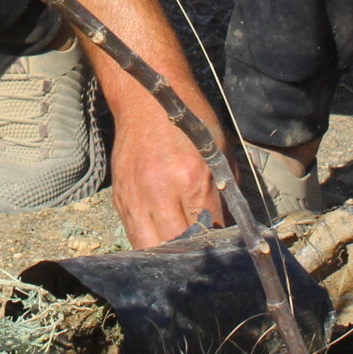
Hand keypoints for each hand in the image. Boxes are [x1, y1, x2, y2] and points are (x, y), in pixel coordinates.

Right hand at [110, 103, 223, 248]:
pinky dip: (148, 242)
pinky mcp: (120, 197)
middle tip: (203, 252)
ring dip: (166, 254)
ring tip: (180, 253)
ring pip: (149, 247)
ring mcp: (135, 196)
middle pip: (177, 246)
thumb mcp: (219, 148)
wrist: (146, 99)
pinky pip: (133, 233)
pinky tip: (160, 238)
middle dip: (192, 253)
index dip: (219, 240)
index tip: (225, 243)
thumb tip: (232, 220)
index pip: (209, 229)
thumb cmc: (187, 120)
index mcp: (191, 178)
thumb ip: (227, 187)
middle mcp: (160, 191)